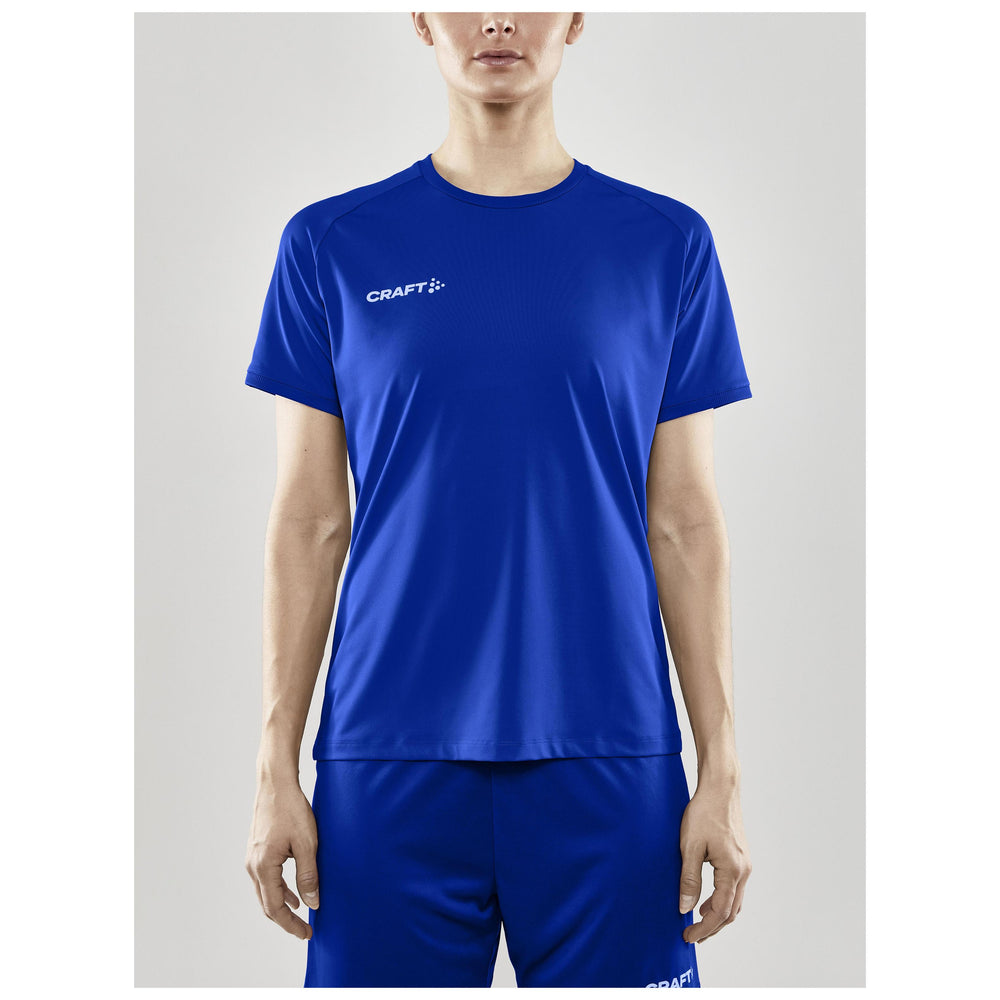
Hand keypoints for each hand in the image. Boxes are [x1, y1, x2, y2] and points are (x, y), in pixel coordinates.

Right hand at [245, 779, 319, 939]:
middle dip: (286, 920)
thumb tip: (312, 902)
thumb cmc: (292, 809)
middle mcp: (253, 865)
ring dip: (282, 906)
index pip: (275, 908)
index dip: (290, 925)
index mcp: (263, 867)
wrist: (275, 783)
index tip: (306, 933)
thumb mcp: (306, 843)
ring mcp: (252, 857)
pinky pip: (266, 879)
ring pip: (266, 892)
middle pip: (267, 904)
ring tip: (301, 916)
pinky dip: (279, 890)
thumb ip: (308, 875)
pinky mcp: (257, 850)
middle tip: (305, 930)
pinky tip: (292, 894)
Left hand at [678, 779, 751, 943]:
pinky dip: (721, 900)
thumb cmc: (704, 812)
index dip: (703, 929)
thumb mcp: (690, 846)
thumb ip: (688, 879)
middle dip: (711, 928)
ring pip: (734, 902)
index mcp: (732, 870)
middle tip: (691, 936)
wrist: (721, 789)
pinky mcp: (741, 858)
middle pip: (730, 912)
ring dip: (717, 915)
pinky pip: (734, 888)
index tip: (687, 937)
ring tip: (697, 922)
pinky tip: (706, 900)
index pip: (719, 912)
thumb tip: (685, 908)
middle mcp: (744, 871)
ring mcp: (745, 864)